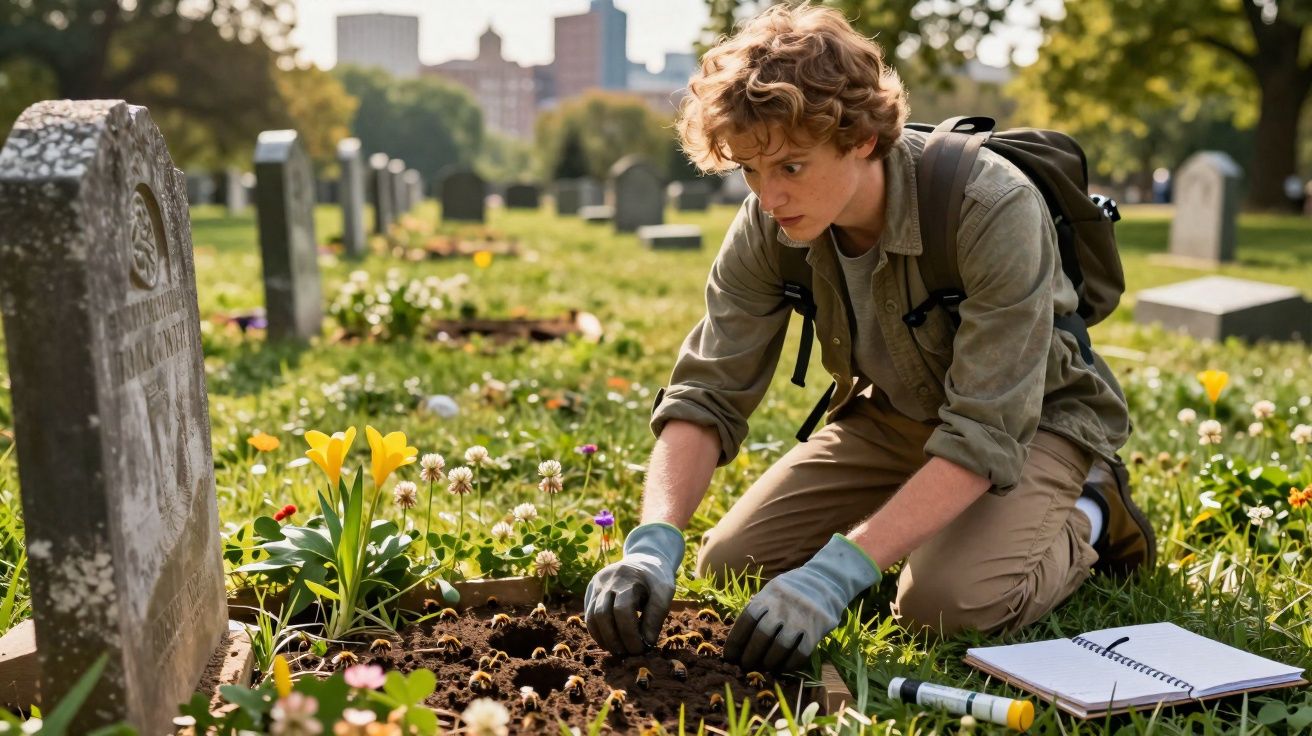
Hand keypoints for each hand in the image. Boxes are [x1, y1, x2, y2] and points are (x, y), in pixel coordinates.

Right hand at [584, 522, 684, 655]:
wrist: (643, 558)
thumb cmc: (656, 578)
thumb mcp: (664, 591)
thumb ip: (657, 615)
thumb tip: (647, 642)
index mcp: (627, 578)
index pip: (622, 610)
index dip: (630, 633)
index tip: (641, 649)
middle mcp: (607, 580)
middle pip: (602, 615)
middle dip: (615, 639)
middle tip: (628, 654)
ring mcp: (596, 585)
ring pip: (591, 617)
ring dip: (604, 639)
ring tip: (619, 651)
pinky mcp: (591, 591)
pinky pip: (589, 615)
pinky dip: (598, 632)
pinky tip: (611, 642)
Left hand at [725, 534, 880, 672]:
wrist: (826, 580)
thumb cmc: (792, 590)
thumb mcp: (771, 591)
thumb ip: (758, 610)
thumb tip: (739, 638)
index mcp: (767, 596)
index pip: (745, 621)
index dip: (735, 642)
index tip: (729, 657)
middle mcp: (782, 606)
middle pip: (761, 636)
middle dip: (750, 656)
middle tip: (746, 666)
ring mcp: (800, 618)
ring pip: (779, 647)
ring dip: (769, 662)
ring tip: (763, 668)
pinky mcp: (816, 629)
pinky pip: (800, 653)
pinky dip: (789, 664)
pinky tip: (783, 668)